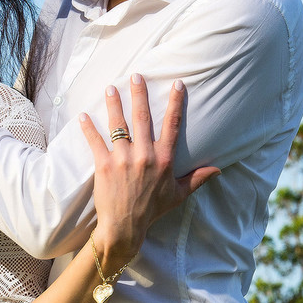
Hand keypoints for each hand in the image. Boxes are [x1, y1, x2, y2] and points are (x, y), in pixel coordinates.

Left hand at [78, 75, 219, 268]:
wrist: (125, 228)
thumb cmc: (152, 210)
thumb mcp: (178, 195)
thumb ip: (197, 179)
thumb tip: (218, 170)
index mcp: (164, 160)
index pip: (172, 126)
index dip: (175, 103)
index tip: (177, 84)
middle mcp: (145, 156)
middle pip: (142, 118)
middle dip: (140, 94)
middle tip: (136, 75)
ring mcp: (123, 159)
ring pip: (118, 125)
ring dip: (114, 105)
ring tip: (110, 88)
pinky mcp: (104, 166)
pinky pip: (96, 142)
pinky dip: (88, 128)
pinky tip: (83, 115)